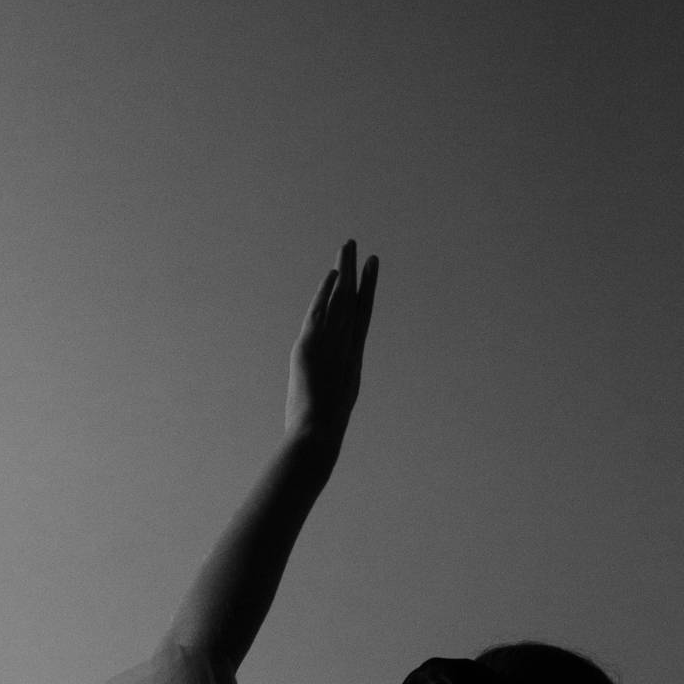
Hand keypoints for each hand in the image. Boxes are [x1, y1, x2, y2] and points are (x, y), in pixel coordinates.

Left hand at [286, 239, 378, 447]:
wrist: (318, 438)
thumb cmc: (321, 434)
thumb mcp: (329, 408)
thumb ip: (328, 393)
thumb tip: (324, 398)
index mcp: (352, 363)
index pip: (361, 320)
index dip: (367, 294)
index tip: (371, 272)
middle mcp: (346, 350)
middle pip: (354, 304)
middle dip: (358, 276)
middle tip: (362, 250)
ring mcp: (331, 348)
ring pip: (341, 302)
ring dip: (343, 273)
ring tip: (348, 246)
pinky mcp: (312, 348)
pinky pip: (321, 314)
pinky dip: (327, 293)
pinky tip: (333, 274)